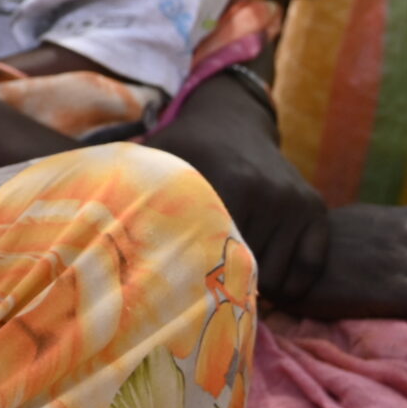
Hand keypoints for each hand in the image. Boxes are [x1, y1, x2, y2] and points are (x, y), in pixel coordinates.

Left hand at [145, 74, 330, 305]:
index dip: (199, 279)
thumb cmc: (185, 148)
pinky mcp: (316, 209)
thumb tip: (90, 215)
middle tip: (205, 288)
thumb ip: (132, 187)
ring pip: (279, 277)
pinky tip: (264, 277)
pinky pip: (309, 270)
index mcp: (231, 182)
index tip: (182, 287)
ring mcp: (297, 202)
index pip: (218, 255)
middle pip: (249, 269)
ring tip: (230, 273)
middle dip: (226, 284)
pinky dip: (290, 284)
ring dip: (257, 284)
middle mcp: (270, 193)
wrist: (232, 120)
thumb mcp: (157, 158)